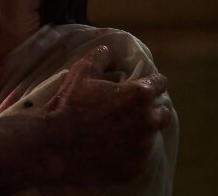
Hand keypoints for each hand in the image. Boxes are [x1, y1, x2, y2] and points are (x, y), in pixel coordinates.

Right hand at [36, 45, 171, 183]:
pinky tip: (111, 147)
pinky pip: (139, 157)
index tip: (141, 85)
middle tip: (131, 110)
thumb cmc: (68, 105)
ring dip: (139, 131)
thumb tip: (110, 50)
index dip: (150, 81)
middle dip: (151, 109)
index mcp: (138, 95)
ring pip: (150, 136)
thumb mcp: (81, 72)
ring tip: (116, 130)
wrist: (54, 145)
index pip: (160, 83)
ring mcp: (142, 147)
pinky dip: (129, 152)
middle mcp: (147, 121)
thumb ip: (101, 56)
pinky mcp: (135, 168)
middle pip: (163, 112)